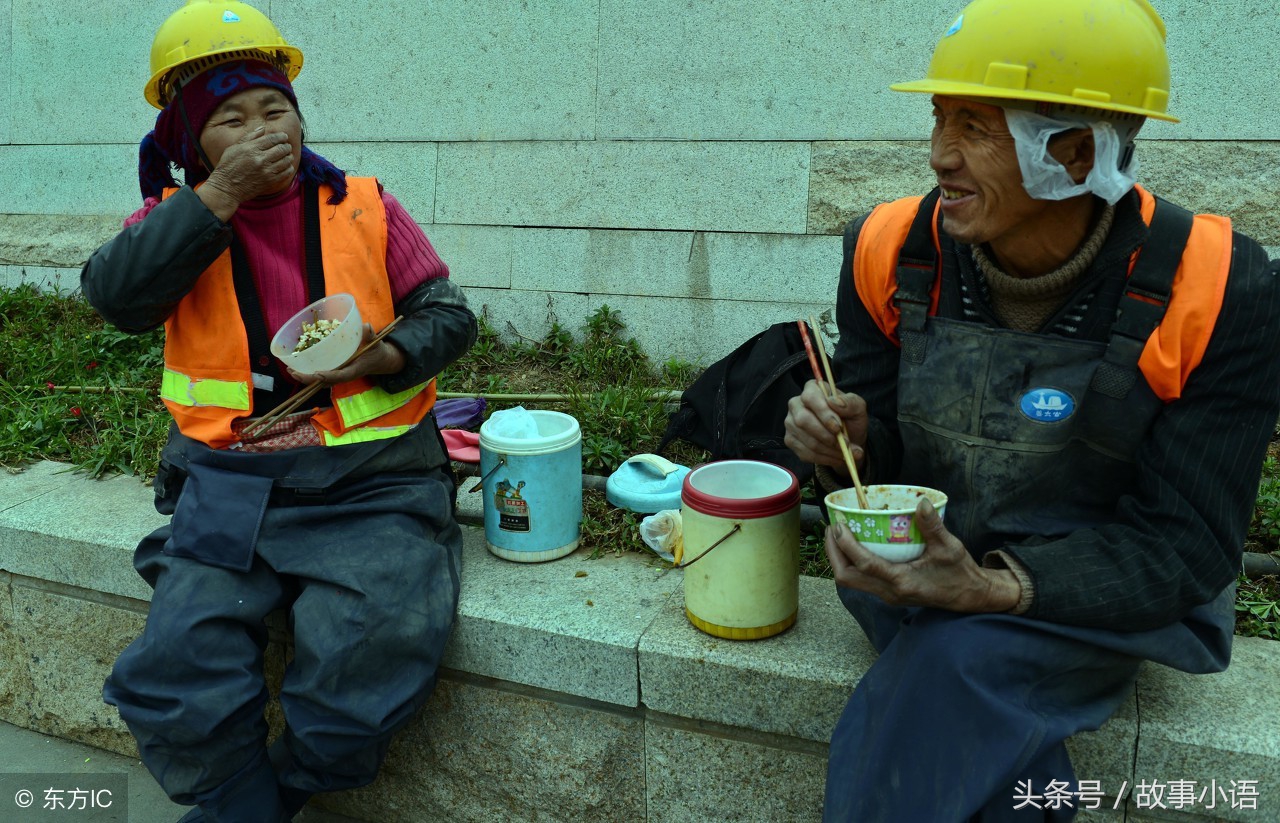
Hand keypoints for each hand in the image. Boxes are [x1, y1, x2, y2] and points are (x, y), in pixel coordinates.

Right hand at [198, 127, 295, 216]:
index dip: (281, 136)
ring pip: (286, 161)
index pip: (272, 139)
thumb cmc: (228, 166)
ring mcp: (266, 171)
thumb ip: (250, 137)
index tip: (284, 136)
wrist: (226, 187)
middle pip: (281, 149)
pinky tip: (287, 166)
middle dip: (286, 146)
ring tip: (288, 155)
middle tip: (287, 145)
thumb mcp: (235, 147)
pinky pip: (286, 173)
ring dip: (289, 156)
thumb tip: (262, 128)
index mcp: (251, 149)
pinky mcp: (270, 181)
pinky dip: (289, 168)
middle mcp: (260, 159)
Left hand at [288, 323, 405, 385]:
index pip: (341, 375)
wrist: (379, 361)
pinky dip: (308, 373)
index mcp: (355, 369)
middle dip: (309, 379)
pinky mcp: (335, 371)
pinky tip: (297, 367)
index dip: (329, 376)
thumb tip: (366, 327)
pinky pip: (321, 375)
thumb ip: (371, 335)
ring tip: (290, 371)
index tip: (317, 373)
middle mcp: (344, 374)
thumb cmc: (376, 351)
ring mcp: (339, 374)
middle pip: (325, 382)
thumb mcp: (376, 342)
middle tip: (294, 373)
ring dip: (305, 378)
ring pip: (320, 381)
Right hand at [784, 378, 867, 476]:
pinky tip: (836, 457)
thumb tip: (834, 402)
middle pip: (803, 420)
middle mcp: (796, 404)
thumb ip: (850, 402)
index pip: (810, 397)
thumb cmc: (851, 420)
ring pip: (806, 440)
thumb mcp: (858, 409)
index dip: (823, 413)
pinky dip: (824, 458)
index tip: (838, 427)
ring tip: (846, 453)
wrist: (848, 441)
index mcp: (812, 389)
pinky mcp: (790, 440)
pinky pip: (805, 452)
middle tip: (844, 444)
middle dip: (826, 436)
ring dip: (829, 450)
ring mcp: (790, 423)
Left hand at [824, 498, 1020, 612]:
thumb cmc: (960, 572)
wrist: (970, 596)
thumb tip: (921, 502)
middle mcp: (890, 592)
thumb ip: (934, 526)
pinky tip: (852, 545)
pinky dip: (850, 563)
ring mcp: (887, 595)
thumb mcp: (950, 547)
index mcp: (903, 582)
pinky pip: (860, 580)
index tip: (838, 525)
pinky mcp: (888, 593)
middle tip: (832, 527)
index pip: (865, 565)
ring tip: (836, 533)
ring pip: (850, 581)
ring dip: (838, 558)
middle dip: (833, 553)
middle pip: (847, 577)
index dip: (847, 545)